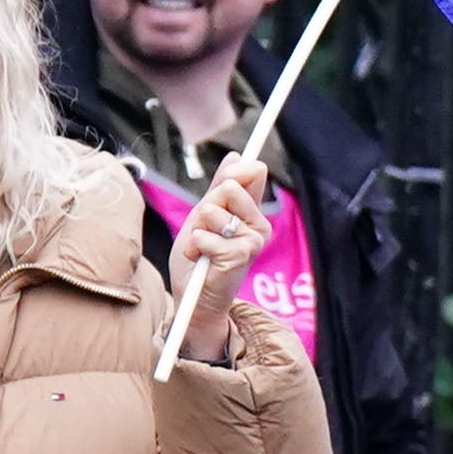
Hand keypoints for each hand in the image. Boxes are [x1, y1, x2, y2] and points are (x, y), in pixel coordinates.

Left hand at [167, 155, 281, 364]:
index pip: (253, 172)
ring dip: (196, 230)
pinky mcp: (240, 255)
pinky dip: (194, 248)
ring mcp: (253, 240)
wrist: (194, 298)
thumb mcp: (204, 216)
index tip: (230, 176)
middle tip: (203, 230)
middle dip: (205, 206)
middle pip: (228, 187)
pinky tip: (200, 261)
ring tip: (200, 249)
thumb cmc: (199, 258)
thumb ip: (218, 188)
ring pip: (212, 211)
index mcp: (250, 211)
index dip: (237, 169)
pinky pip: (206, 236)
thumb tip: (236, 155)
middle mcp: (258, 224)